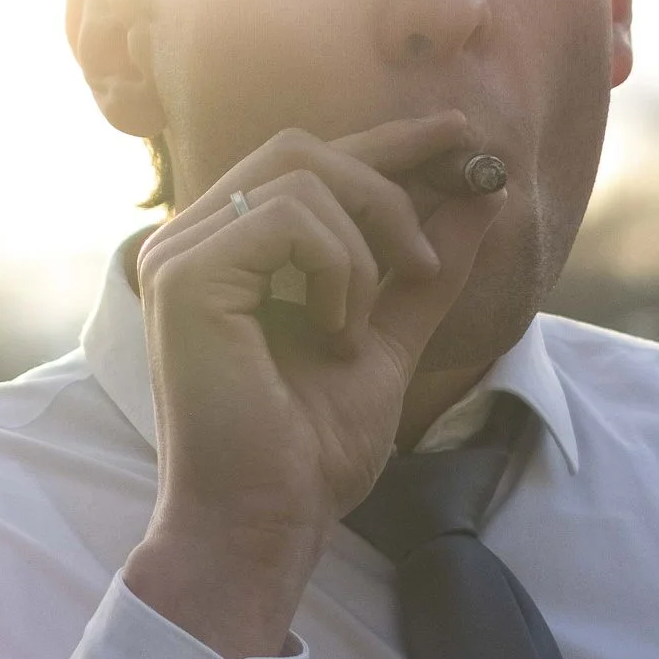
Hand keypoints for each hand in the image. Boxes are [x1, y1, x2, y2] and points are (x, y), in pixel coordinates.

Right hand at [123, 111, 502, 658]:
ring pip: (302, 174)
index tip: (465, 137)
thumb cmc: (308, 451)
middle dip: (386, 185)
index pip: (307, 163)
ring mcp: (179, 255)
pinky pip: (288, 217)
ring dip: (364, 244)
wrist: (266, 521)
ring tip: (360, 328)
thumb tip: (479, 192)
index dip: (389, 142)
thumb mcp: (386, 342)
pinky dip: (335, 269)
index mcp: (226, 253)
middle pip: (302, 149)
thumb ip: (422, 272)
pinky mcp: (184, 276)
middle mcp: (190, 242)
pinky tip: (332, 334)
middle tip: (422, 267)